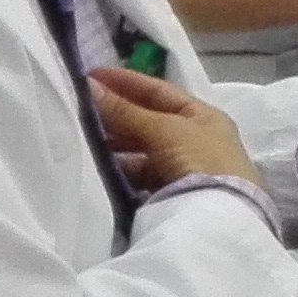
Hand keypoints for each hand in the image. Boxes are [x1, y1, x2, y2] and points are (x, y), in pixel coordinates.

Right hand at [88, 66, 265, 192]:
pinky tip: (97, 168)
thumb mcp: (165, 130)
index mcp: (203, 116)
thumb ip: (126, 111)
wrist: (222, 218)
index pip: (159, 92)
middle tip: (75, 110)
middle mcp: (195, 140)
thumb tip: (88, 86)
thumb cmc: (202, 161)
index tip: (88, 77)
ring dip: (113, 145)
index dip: (125, 82)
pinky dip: (120, 171)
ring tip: (80, 139)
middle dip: (114, 115)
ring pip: (141, 151)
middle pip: (148, 121)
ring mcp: (184, 169)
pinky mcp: (172, 195)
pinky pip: (140, 176)